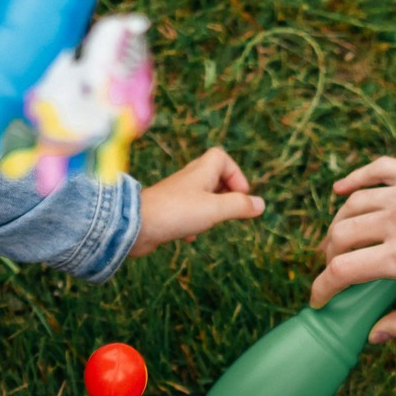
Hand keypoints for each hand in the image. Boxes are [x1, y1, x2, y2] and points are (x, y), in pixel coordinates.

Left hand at [131, 147, 265, 255]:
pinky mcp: (167, 212)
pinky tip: (190, 238)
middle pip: (212, 177)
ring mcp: (177, 196)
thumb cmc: (176, 213)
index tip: (240, 195)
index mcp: (200, 172)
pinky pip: (186, 214)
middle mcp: (188, 180)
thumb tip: (261, 205)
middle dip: (225, 194)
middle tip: (230, 211)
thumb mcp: (215, 209)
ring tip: (211, 223)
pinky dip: (193, 224)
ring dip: (211, 210)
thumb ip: (239, 206)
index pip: (221, 158)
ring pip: (200, 197)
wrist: (134, 226)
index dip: (235, 174)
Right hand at [311, 158, 395, 340]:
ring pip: (353, 204)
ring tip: (342, 242)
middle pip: (339, 236)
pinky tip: (342, 190)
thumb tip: (375, 335)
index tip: (321, 300)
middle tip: (335, 274)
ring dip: (339, 225)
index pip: (341, 271)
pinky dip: (354, 180)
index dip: (322, 289)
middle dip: (328, 258)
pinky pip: (378, 170)